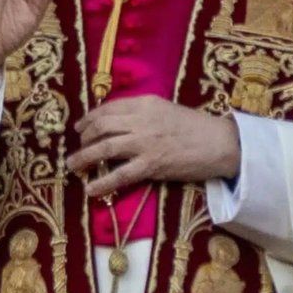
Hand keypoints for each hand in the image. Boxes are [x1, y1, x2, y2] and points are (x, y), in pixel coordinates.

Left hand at [65, 96, 240, 197]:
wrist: (219, 143)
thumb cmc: (195, 127)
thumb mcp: (166, 109)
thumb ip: (143, 113)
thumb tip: (118, 123)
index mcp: (145, 103)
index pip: (108, 108)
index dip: (90, 118)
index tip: (81, 127)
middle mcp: (141, 120)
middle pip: (101, 126)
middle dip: (84, 137)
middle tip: (78, 147)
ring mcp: (145, 143)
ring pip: (105, 148)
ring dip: (84, 157)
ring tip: (73, 166)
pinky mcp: (151, 165)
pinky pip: (120, 175)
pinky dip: (102, 182)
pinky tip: (91, 189)